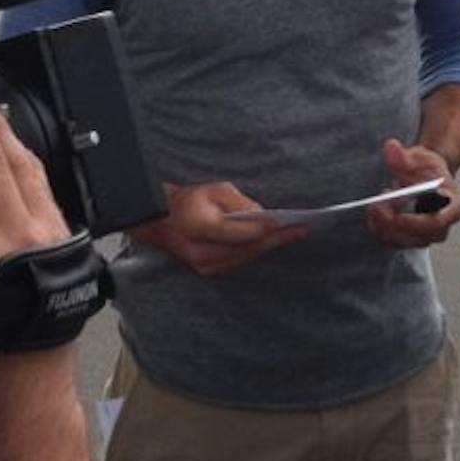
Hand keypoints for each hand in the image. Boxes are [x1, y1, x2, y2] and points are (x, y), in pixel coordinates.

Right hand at [130, 180, 308, 276]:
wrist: (158, 221)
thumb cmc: (185, 201)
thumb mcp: (212, 190)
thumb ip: (239, 203)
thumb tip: (261, 214)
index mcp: (202, 228)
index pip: (244, 232)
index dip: (269, 228)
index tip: (290, 222)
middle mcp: (203, 252)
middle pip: (250, 248)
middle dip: (276, 239)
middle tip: (301, 230)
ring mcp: (205, 264)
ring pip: (247, 257)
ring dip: (269, 246)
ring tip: (291, 236)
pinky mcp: (208, 270)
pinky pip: (239, 261)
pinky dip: (255, 252)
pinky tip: (270, 244)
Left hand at [365, 138, 459, 249]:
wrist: (425, 177)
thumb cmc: (428, 169)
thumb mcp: (419, 157)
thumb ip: (404, 156)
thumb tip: (392, 148)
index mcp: (452, 207)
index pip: (437, 222)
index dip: (416, 222)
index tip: (396, 215)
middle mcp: (441, 226)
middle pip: (419, 237)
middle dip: (394, 225)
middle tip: (377, 206)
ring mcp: (425, 235)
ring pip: (403, 241)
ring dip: (384, 226)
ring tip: (375, 205)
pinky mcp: (409, 238)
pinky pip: (393, 240)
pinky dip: (379, 229)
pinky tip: (373, 213)